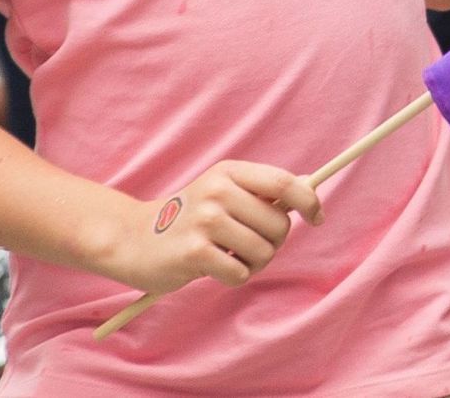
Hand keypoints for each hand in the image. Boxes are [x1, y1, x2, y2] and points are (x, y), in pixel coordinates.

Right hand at [96, 161, 318, 300]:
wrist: (133, 239)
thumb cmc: (189, 219)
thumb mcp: (222, 192)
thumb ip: (261, 193)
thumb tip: (310, 194)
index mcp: (229, 172)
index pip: (284, 183)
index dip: (308, 201)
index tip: (317, 218)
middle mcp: (217, 191)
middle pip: (279, 224)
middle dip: (273, 242)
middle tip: (247, 245)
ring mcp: (205, 221)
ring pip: (264, 252)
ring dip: (253, 263)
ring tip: (229, 257)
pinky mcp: (194, 252)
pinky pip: (241, 273)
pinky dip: (234, 277)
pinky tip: (213, 269)